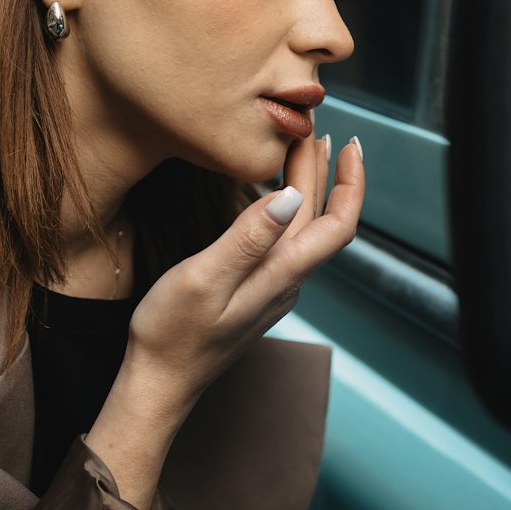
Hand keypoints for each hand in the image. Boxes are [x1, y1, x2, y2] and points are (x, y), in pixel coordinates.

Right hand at [85, 136, 362, 509]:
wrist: (158, 384)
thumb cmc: (172, 334)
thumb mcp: (203, 278)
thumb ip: (247, 238)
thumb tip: (291, 197)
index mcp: (280, 274)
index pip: (338, 224)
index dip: (351, 183)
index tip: (351, 144)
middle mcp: (286, 281)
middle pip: (319, 218)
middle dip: (322, 169)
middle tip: (310, 125)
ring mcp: (272, 289)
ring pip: (303, 228)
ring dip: (307, 185)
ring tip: (301, 148)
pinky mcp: (256, 292)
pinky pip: (285, 241)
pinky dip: (286, 206)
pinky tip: (272, 194)